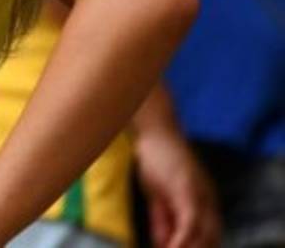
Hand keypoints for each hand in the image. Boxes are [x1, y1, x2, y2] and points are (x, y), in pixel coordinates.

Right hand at [135, 128, 220, 247]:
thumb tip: (162, 243)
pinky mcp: (188, 190)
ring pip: (203, 235)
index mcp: (206, 203)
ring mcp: (200, 195)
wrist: (156, 131)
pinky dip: (182, 239)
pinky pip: (190, 223)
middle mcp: (210, 201)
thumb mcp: (158, 195)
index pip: (210, 236)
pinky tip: (172, 247)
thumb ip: (161, 220)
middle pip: (210, 239)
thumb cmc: (156, 160)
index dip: (199, 247)